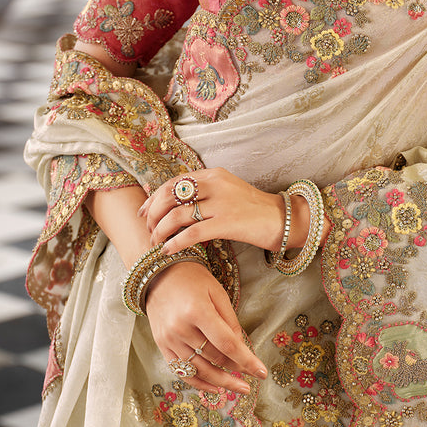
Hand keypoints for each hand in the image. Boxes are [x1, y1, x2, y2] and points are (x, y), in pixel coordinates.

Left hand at [139, 167, 289, 255]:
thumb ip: (205, 194)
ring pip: (177, 215)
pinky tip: (167, 251)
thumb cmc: (254, 210)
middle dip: (154, 214)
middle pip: (170, 196)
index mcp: (214, 174)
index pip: (174, 182)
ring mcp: (221, 202)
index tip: (144, 213)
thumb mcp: (228, 192)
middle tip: (149, 230)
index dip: (154, 197)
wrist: (282, 219)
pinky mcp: (227, 222)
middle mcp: (215, 184)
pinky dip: (175, 243)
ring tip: (156, 243)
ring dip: (161, 231)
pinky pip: (192, 232)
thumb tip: (175, 209)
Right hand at [145, 261, 266, 393]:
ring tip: (237, 387)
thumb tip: (241, 348)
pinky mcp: (162, 345)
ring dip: (220, 382)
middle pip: (214, 359)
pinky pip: (182, 371)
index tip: (261, 372)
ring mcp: (169, 339)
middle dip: (236, 371)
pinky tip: (214, 387)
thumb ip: (230, 320)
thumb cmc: (192, 279)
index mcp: (198, 311)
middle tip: (251, 380)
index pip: (227, 344)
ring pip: (199, 370)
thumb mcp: (217, 292)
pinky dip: (199, 382)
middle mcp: (181, 328)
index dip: (246, 361)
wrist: (159, 273)